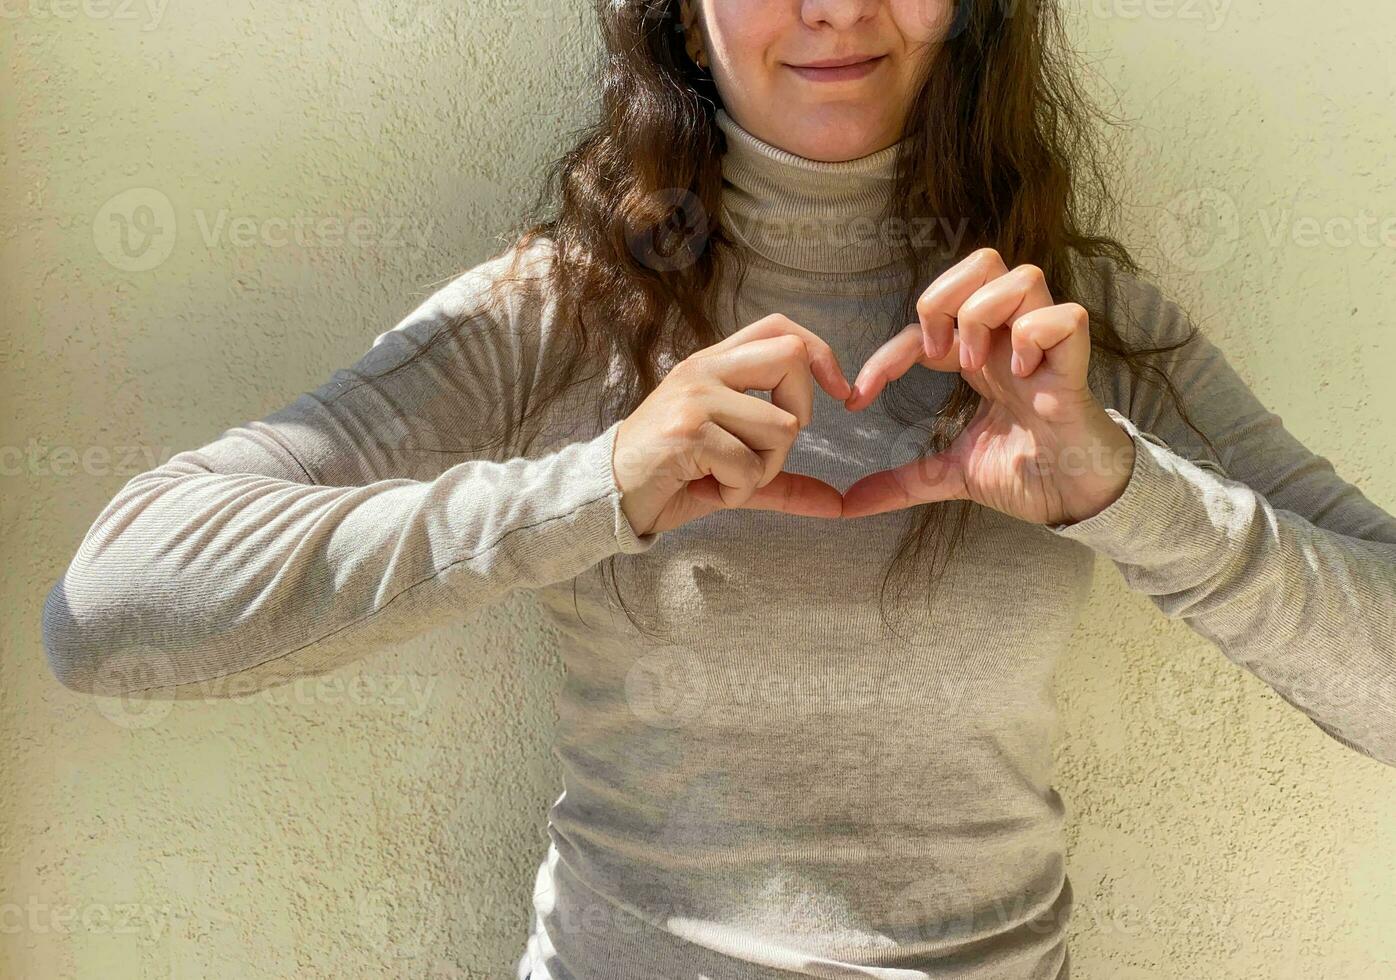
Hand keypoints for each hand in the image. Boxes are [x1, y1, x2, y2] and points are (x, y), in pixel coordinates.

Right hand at [612, 313, 853, 535]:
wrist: (606, 495)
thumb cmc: (670, 476)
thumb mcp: (730, 468)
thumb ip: (782, 478)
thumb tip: (838, 504)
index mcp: (713, 363)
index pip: (780, 328)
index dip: (820, 352)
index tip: (840, 394)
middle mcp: (704, 370)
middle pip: (792, 358)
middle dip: (800, 416)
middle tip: (767, 450)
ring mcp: (694, 398)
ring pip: (782, 427)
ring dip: (765, 469)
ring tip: (725, 478)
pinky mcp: (687, 433)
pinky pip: (751, 466)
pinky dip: (738, 493)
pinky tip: (708, 490)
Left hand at [839, 248, 1136, 524]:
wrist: (1077, 500)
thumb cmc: (1027, 473)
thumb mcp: (951, 474)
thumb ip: (903, 482)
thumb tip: (850, 502)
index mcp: (980, 355)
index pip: (925, 322)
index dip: (885, 354)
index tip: (856, 400)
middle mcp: (1010, 340)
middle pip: (982, 262)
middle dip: (944, 297)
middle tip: (935, 355)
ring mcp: (1045, 349)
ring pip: (1022, 275)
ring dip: (984, 315)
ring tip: (975, 366)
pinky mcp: (1075, 367)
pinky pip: (1065, 317)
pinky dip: (1036, 337)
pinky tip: (1023, 376)